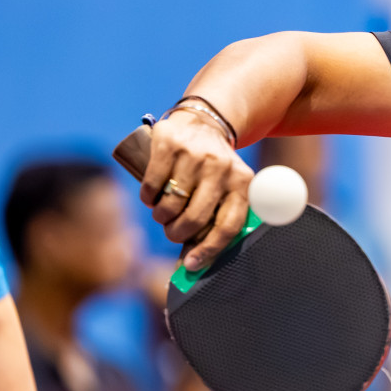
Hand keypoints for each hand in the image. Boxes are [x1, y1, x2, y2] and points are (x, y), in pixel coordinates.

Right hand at [140, 109, 253, 269]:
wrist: (205, 124)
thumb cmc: (214, 170)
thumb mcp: (227, 190)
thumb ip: (214, 223)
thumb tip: (192, 266)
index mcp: (243, 183)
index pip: (228, 225)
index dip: (209, 250)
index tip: (191, 265)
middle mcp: (221, 167)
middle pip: (195, 219)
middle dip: (177, 234)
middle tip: (172, 231)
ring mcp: (195, 154)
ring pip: (170, 205)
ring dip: (161, 217)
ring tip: (164, 211)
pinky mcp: (169, 143)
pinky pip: (151, 186)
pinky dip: (148, 198)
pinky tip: (152, 197)